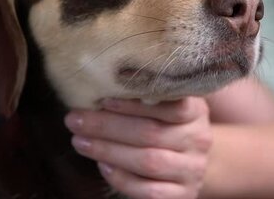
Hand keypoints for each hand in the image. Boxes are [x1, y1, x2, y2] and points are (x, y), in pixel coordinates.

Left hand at [64, 97, 211, 198]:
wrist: (191, 162)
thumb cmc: (168, 126)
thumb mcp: (166, 105)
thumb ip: (144, 96)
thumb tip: (101, 86)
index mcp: (196, 111)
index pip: (171, 105)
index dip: (136, 104)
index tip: (102, 99)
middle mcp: (199, 140)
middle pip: (151, 133)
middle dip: (107, 127)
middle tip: (75, 120)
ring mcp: (192, 170)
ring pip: (148, 161)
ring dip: (108, 151)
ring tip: (81, 141)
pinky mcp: (182, 195)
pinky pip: (148, 191)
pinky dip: (121, 178)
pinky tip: (102, 165)